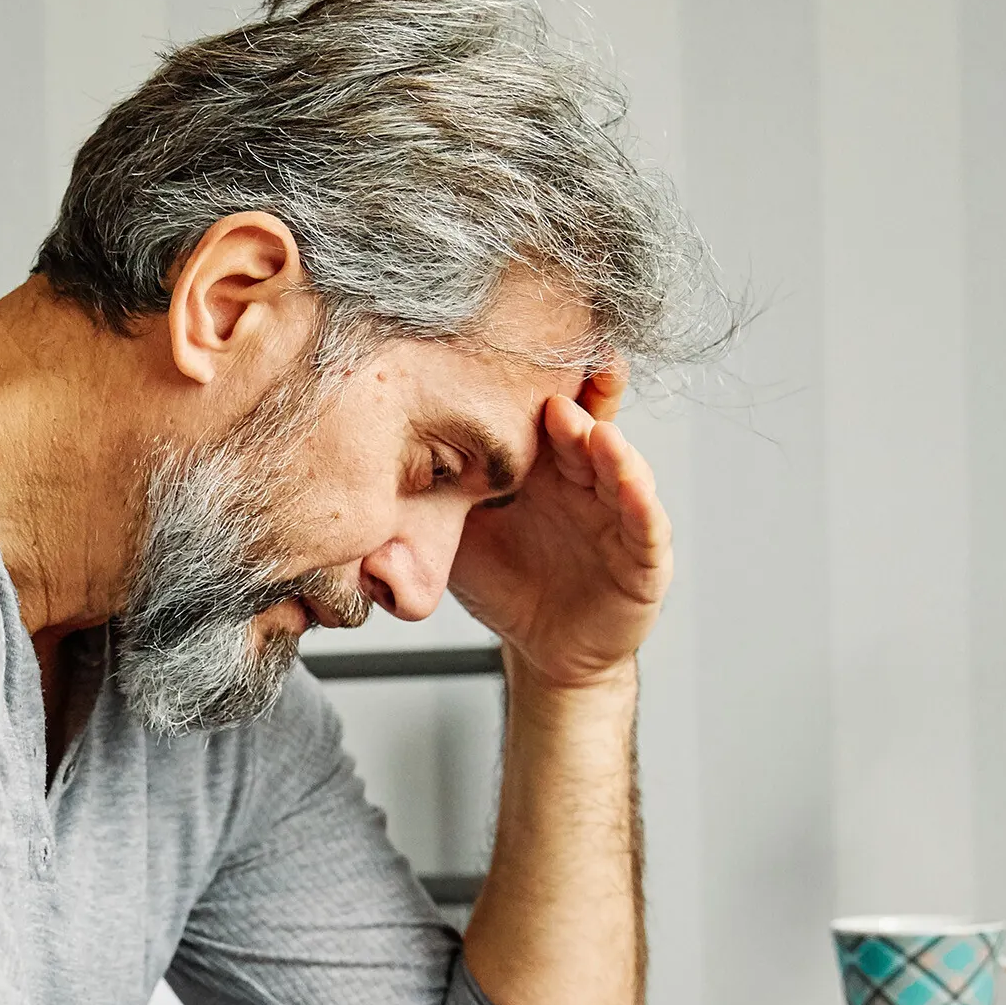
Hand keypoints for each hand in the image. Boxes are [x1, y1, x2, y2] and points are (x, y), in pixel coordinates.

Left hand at [448, 359, 671, 689]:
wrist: (545, 651)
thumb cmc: (503, 585)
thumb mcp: (453, 543)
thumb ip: (418, 516)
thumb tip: (357, 498)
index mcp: (541, 467)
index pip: (544, 415)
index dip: (539, 385)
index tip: (521, 353)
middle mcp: (584, 480)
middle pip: (585, 429)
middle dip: (576, 403)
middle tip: (558, 384)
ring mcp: (618, 515)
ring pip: (621, 469)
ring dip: (610, 446)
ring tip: (593, 430)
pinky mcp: (644, 558)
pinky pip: (648, 527)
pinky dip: (642, 502)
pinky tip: (631, 483)